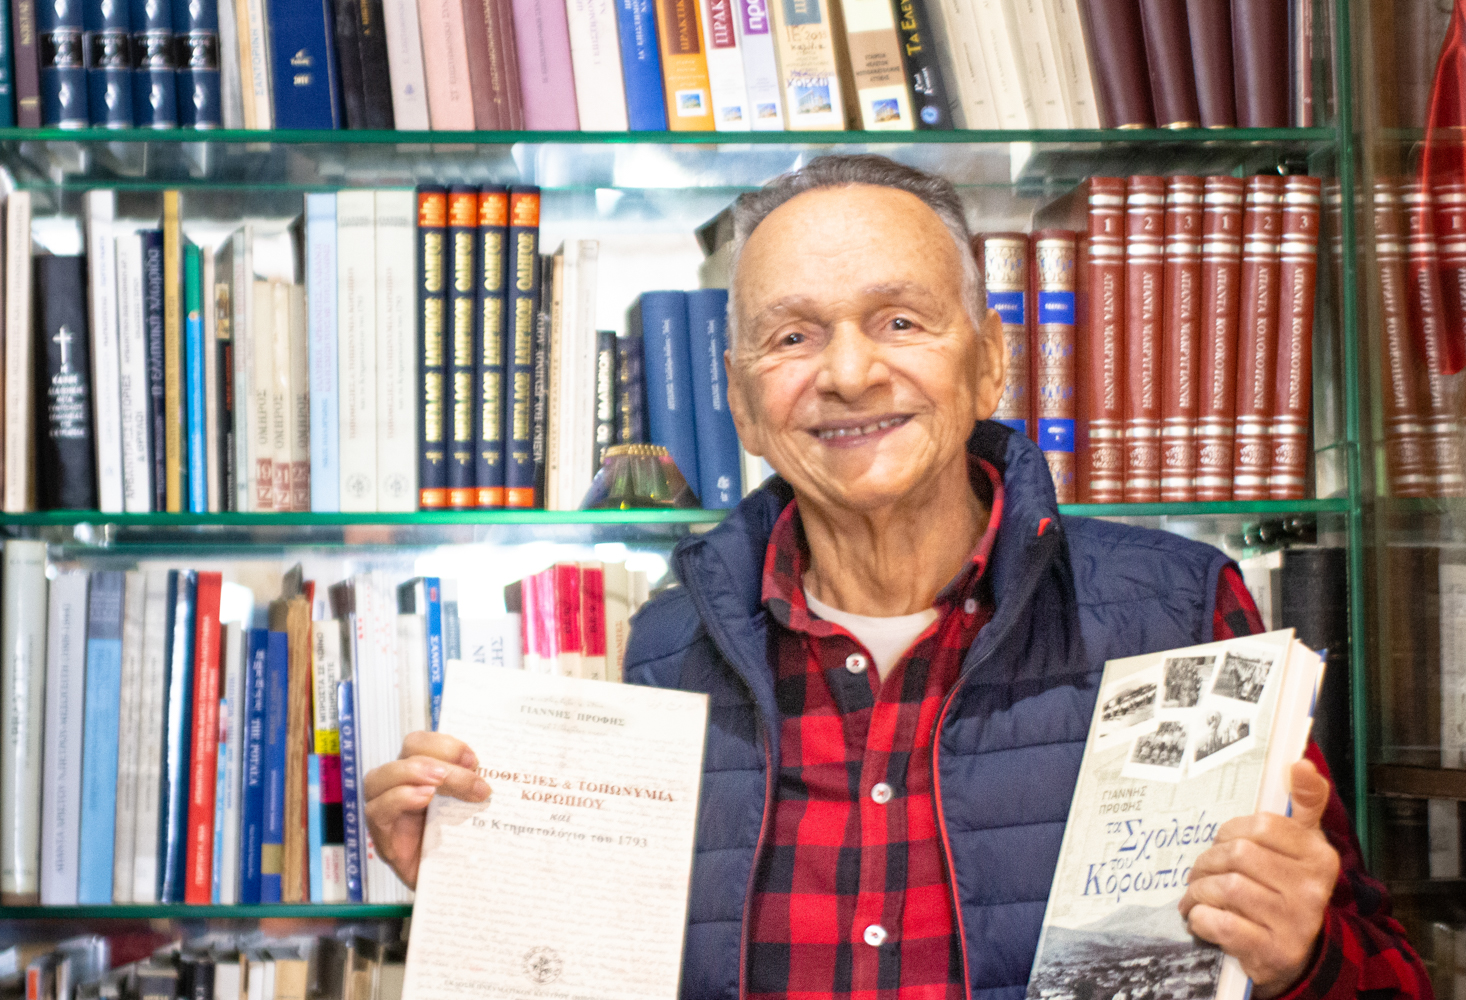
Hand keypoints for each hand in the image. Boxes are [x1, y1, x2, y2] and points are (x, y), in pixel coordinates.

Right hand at [362, 731, 490, 888]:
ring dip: (414, 772)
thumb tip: (498, 769)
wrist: (459, 890)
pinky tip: (423, 800)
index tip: (476, 759)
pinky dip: (399, 798)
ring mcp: (388, 812)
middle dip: (440, 756)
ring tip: (440, 782)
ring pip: (381, 776)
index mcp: (426, 773)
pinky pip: (378, 810)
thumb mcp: (474, 811)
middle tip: (472, 772)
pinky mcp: (383, 838)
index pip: (424, 741)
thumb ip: (478, 789)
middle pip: (407, 751)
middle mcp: (402, 786)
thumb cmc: (466, 846)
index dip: (446, 744)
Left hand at [1178, 760, 1339, 998]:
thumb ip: (1304, 803)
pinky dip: (1201, 917)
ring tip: (1196, 894)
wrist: (1300, 954)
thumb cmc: (1289, 888)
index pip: (1263, 825)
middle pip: (1239, 855)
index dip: (1231, 830)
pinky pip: (1222, 923)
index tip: (1223, 841)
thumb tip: (1300, 763)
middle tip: (1200, 870)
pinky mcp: (1273, 952)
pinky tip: (1200, 916)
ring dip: (1199, 890)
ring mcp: (1294, 923)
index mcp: (1319, 856)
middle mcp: (1312, 889)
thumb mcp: (1303, 845)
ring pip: (1226, 887)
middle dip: (1207, 861)